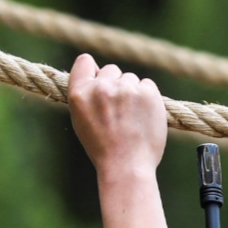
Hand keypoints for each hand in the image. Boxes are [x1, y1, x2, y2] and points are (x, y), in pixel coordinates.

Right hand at [68, 53, 167, 178]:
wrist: (127, 166)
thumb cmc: (103, 148)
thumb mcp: (82, 119)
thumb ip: (88, 95)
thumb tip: (99, 74)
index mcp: (79, 94)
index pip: (84, 61)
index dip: (93, 70)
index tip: (99, 78)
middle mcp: (101, 88)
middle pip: (111, 70)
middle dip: (115, 84)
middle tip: (118, 111)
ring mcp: (125, 89)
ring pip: (131, 79)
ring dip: (132, 92)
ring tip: (131, 118)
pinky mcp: (147, 92)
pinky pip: (148, 85)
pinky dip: (148, 97)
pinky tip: (144, 115)